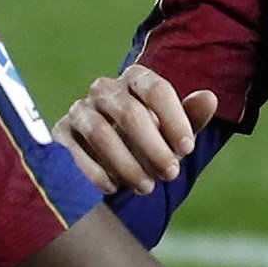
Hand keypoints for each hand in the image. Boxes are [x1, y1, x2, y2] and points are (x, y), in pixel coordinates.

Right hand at [55, 66, 217, 195]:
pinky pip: (74, 153)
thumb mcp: (173, 132)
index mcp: (135, 79)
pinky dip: (96, 173)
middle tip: (171, 174)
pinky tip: (114, 187)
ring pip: (101, 134)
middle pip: (129, 113)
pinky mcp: (59, 134)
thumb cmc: (149, 141)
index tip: (188, 149)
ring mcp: (79, 110)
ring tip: (146, 187)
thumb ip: (191, 117)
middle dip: (153, 147)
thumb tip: (209, 98)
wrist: (110, 159)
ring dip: (127, 164)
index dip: (174, 119)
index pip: (156, 89)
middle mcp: (104, 89)